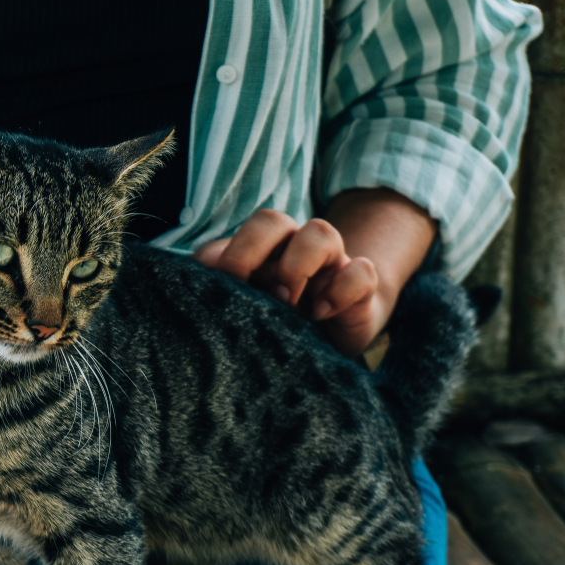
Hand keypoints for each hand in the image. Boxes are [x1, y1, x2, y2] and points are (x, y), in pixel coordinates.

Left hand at [194, 210, 382, 356]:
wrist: (327, 344)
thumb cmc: (274, 319)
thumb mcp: (243, 302)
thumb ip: (220, 280)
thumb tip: (202, 267)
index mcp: (263, 249)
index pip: (248, 227)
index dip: (237, 252)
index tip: (230, 288)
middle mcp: (294, 249)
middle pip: (276, 220)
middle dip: (258, 250)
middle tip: (254, 290)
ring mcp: (329, 266)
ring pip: (323, 233)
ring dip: (298, 266)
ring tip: (287, 304)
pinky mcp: (359, 292)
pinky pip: (362, 272)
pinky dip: (341, 290)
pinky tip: (321, 314)